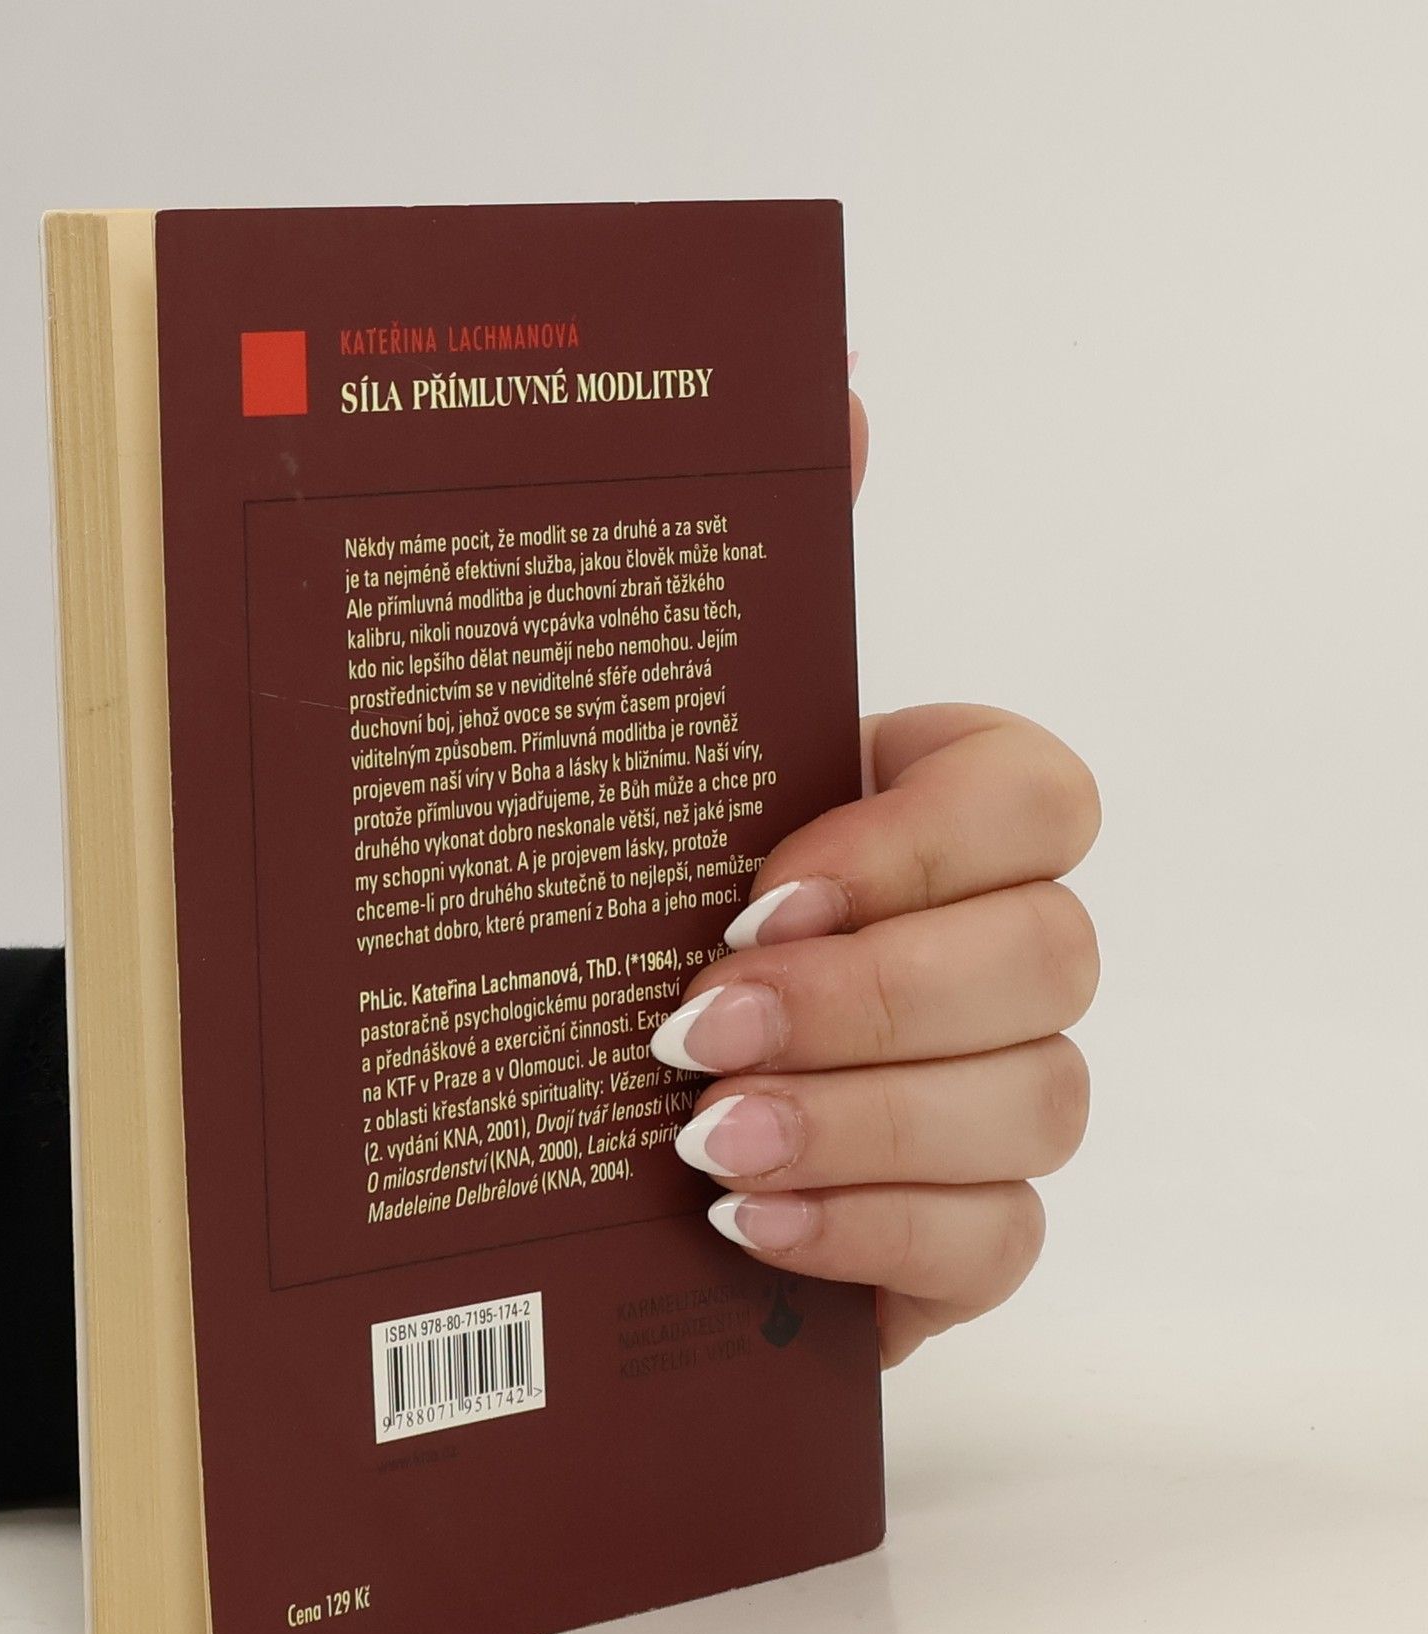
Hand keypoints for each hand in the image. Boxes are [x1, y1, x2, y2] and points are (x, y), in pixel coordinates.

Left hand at [649, 392, 1101, 1364]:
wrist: (585, 1105)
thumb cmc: (633, 916)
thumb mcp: (658, 756)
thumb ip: (752, 582)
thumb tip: (830, 389)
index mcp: (933, 823)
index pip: (1035, 796)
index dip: (921, 842)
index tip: (760, 886)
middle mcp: (992, 950)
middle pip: (1050, 957)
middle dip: (874, 998)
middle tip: (697, 1024)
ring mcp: (991, 1094)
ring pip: (1038, 1104)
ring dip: (866, 1121)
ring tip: (701, 1141)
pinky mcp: (960, 1228)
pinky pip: (999, 1241)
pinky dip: (878, 1236)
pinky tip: (746, 1224)